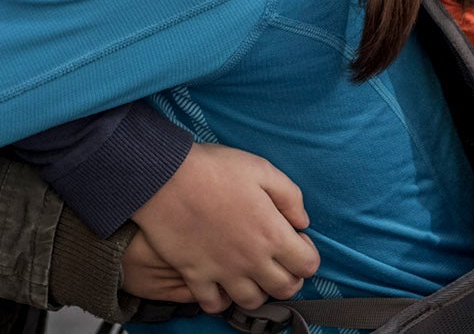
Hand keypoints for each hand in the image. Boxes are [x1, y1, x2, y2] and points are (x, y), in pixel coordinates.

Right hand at [129, 142, 318, 312]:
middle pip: (285, 289)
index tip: (295, 239)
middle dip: (289, 275)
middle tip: (277, 258)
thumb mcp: (261, 168)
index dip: (307, 253)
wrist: (165, 177)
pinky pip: (214, 304)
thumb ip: (290, 197)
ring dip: (258, 290)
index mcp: (272, 234)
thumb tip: (301, 221)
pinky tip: (221, 283)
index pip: (308, 265)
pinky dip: (221, 299)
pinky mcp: (196, 275)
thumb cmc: (213, 168)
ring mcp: (223, 271)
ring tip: (250, 272)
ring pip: (253, 301)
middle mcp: (252, 260)